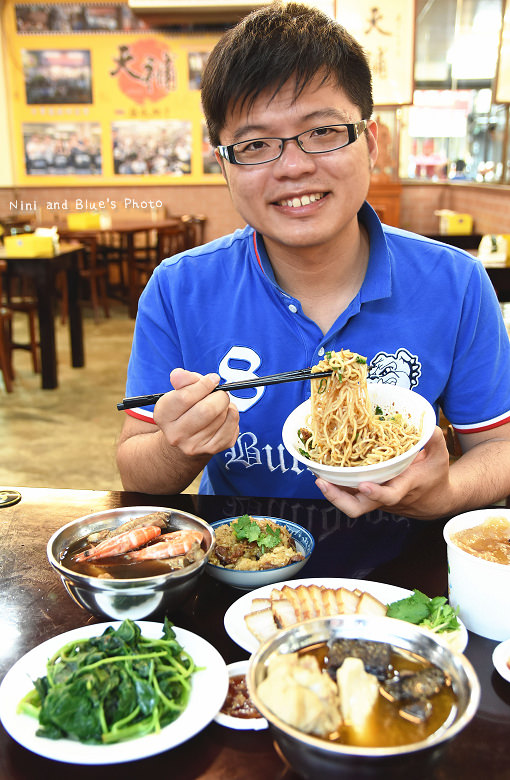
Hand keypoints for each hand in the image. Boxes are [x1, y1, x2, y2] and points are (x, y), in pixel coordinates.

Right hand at [153, 368, 238, 456]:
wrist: (186, 438)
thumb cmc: (186, 409)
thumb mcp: (180, 392)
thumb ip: (183, 380)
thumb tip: (179, 374)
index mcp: (163, 415)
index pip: (185, 397)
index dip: (204, 384)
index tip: (213, 379)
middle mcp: (175, 434)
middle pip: (206, 410)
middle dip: (219, 396)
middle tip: (220, 392)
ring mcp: (194, 445)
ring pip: (221, 417)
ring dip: (226, 406)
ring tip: (219, 405)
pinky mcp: (211, 450)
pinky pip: (232, 427)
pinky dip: (233, 416)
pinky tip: (225, 415)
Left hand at [315, 427, 450, 519]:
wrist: (433, 500)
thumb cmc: (434, 476)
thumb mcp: (440, 457)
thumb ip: (435, 440)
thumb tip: (429, 427)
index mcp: (403, 487)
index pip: (389, 496)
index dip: (376, 493)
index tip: (364, 485)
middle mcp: (384, 496)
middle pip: (358, 507)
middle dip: (338, 498)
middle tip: (322, 482)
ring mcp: (373, 498)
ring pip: (348, 501)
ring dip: (331, 490)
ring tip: (317, 474)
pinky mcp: (367, 495)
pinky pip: (348, 492)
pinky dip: (335, 483)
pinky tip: (323, 469)